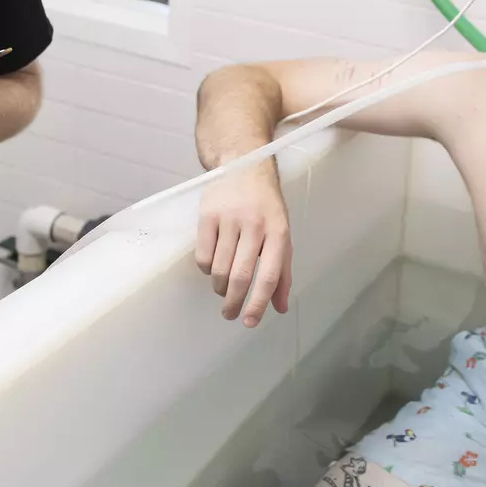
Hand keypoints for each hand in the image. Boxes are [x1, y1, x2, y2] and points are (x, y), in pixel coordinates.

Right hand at [193, 160, 290, 327]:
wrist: (244, 164)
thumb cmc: (266, 206)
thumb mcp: (282, 234)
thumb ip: (282, 272)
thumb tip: (279, 308)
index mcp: (277, 232)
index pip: (268, 275)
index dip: (258, 303)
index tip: (249, 322)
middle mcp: (254, 225)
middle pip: (240, 275)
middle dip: (234, 303)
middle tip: (230, 315)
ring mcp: (228, 218)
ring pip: (219, 269)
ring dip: (220, 288)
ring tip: (224, 290)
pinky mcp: (207, 214)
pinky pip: (203, 256)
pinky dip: (207, 269)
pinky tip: (213, 266)